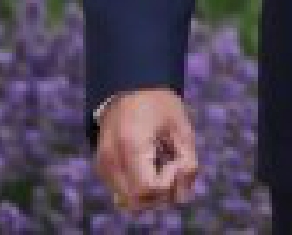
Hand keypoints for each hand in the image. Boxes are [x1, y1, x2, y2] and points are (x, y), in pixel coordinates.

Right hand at [93, 88, 198, 214]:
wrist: (129, 88)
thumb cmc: (159, 104)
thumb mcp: (182, 127)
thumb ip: (189, 161)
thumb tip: (184, 195)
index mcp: (131, 145)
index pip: (146, 189)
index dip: (168, 184)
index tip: (176, 161)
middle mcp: (111, 160)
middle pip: (137, 202)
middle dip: (161, 194)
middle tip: (172, 166)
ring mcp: (103, 167)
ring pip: (128, 202)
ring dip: (151, 194)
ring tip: (162, 165)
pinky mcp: (103, 169)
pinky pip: (123, 193)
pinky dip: (140, 188)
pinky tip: (151, 166)